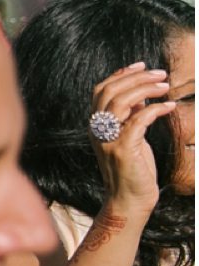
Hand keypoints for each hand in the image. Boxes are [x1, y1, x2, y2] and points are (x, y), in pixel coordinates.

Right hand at [90, 61, 175, 214]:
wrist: (129, 199)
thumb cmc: (133, 169)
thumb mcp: (130, 138)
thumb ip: (131, 117)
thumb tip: (142, 96)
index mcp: (96, 125)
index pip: (101, 90)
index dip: (120, 74)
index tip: (142, 65)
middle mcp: (97, 130)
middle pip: (110, 91)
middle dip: (136, 77)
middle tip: (160, 74)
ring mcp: (108, 139)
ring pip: (121, 102)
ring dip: (145, 88)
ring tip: (165, 85)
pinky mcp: (123, 149)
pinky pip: (139, 120)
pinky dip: (156, 109)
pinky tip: (170, 107)